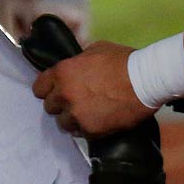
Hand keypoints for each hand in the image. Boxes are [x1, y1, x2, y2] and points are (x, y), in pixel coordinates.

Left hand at [33, 40, 152, 136]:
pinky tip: (96, 121)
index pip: (39, 88)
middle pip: (50, 107)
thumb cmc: (122, 61)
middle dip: (60, 104)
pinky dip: (86, 128)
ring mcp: (76, 114)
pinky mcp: (90, 130)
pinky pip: (80, 133)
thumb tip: (74, 66)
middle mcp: (64, 95)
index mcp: (62, 72)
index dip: (47, 89)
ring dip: (72, 119)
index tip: (55, 91)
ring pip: (63, 123)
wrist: (145, 81)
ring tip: (85, 114)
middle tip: (75, 101)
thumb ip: (78, 61)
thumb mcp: (95, 50)